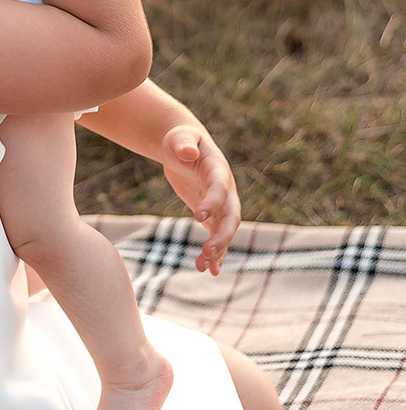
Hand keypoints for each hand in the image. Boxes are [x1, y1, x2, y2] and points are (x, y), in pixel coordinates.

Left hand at [159, 123, 239, 273]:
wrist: (185, 147)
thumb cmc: (180, 140)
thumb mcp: (179, 138)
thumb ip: (184, 145)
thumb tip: (189, 152)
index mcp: (218, 169)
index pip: (220, 188)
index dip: (212, 202)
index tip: (198, 217)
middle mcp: (225, 190)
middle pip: (230, 216)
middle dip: (222, 235)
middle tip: (207, 252)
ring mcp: (221, 204)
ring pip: (224, 230)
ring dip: (217, 250)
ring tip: (202, 267)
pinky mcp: (212, 214)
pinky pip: (216, 235)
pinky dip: (215, 253)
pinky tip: (209, 270)